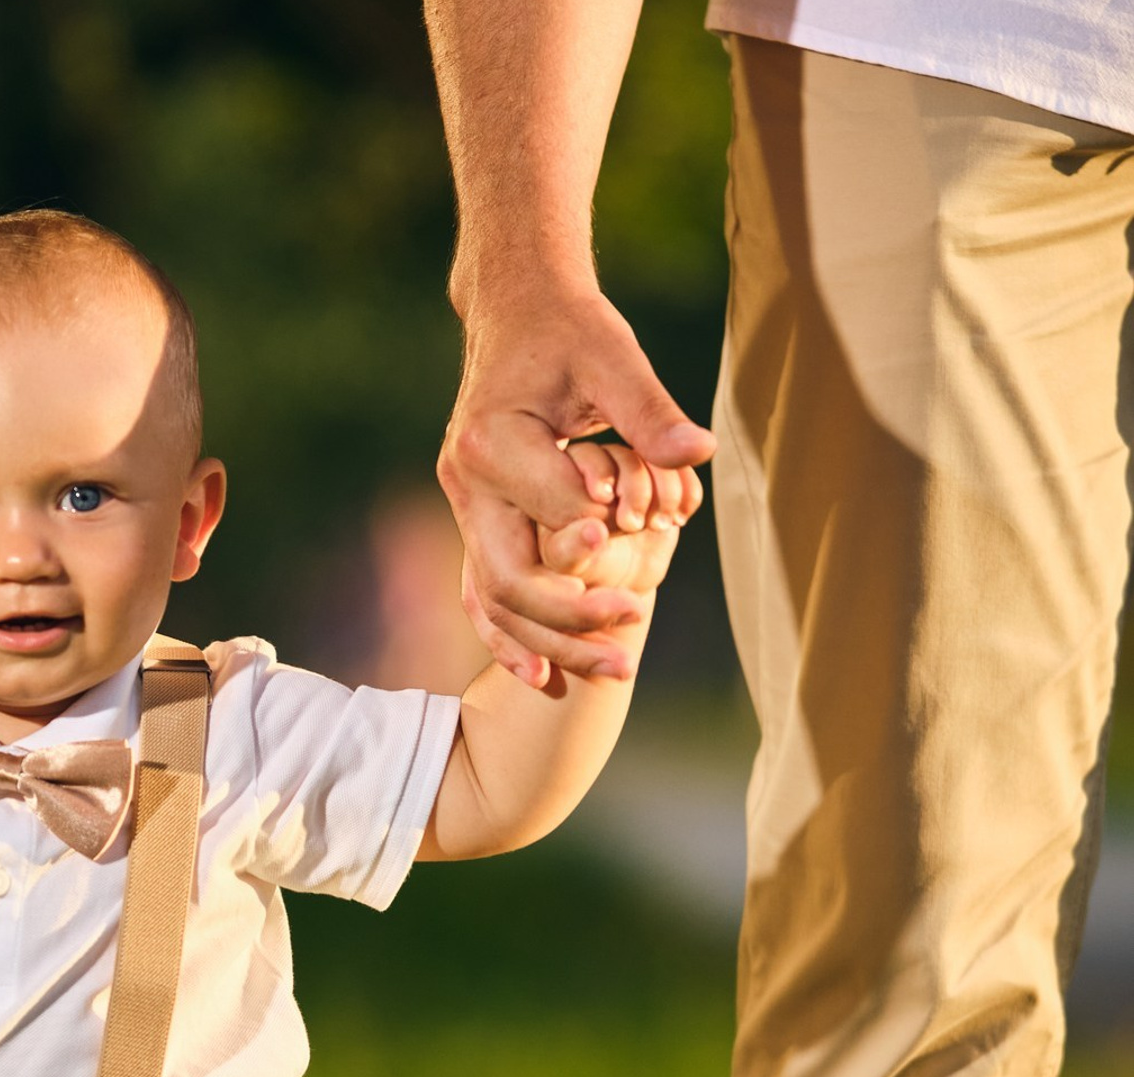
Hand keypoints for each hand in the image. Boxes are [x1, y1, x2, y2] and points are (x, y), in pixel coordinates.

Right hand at [438, 281, 713, 685]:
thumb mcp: (613, 355)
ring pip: (496, 601)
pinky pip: (483, 596)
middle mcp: (466, 484)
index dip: (603, 527)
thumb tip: (696, 455)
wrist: (515, 314)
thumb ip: (649, 412)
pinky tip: (544, 676)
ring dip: (552, 644)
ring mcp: (466, 510)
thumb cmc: (568, 330)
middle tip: (632, 643)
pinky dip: (511, 639)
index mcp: (491, 441)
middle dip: (572, 621)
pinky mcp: (476, 524)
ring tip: (614, 669)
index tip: (649, 520)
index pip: (556, 512)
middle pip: (511, 580)